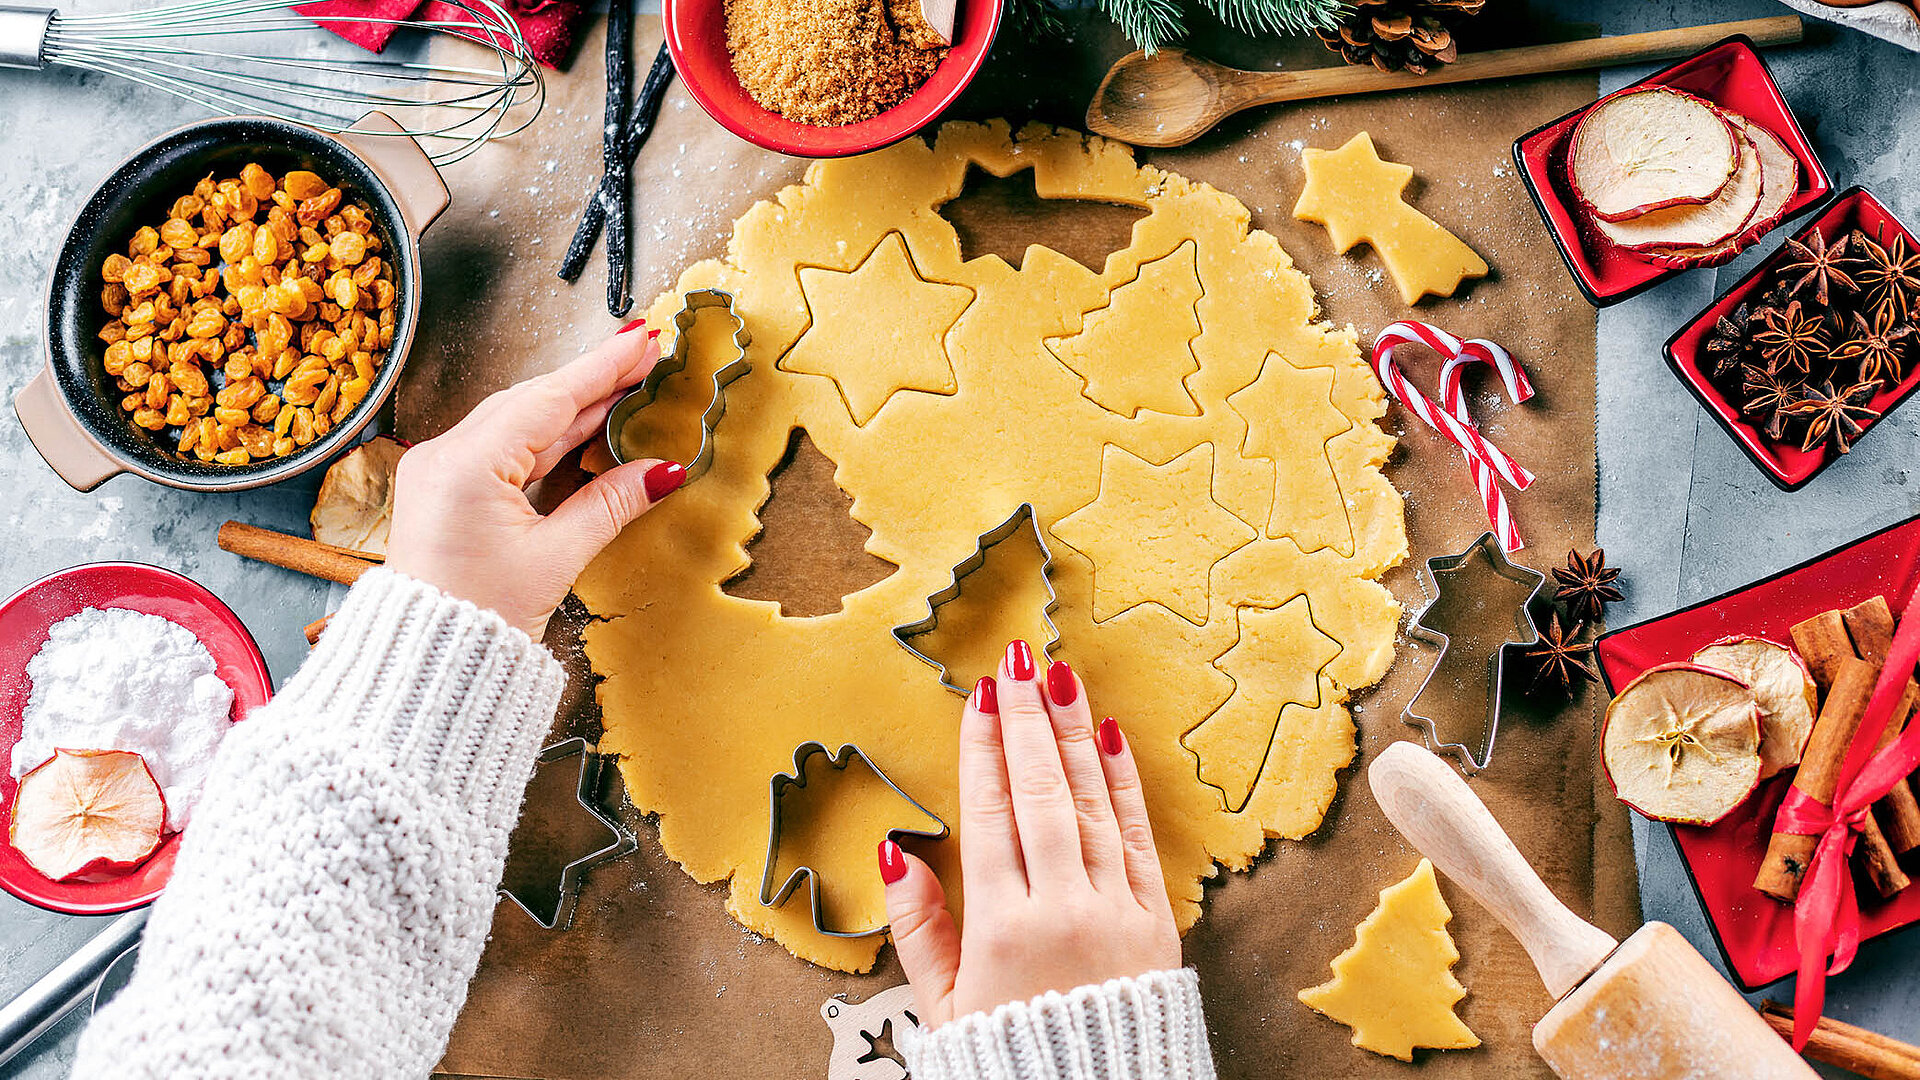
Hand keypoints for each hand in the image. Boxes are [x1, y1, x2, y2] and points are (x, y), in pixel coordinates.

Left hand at [385, 322, 679, 637]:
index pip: (549, 400)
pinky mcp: (445, 488)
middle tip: (643, 356)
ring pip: (518, 421)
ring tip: (623, 387)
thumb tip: (662, 471)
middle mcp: (445, 456)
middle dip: (591, 380)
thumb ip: (610, 504)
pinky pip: (502, 447)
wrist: (428, 663)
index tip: (640, 339)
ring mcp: (441, 470)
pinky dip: (546, 436)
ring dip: (572, 406)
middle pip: (532, 401)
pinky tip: (582, 427)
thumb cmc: (478, 617)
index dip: (602, 367)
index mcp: (467, 465)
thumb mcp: (556, 558)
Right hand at [881, 640, 1181, 1026]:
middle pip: (1040, 793)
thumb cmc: (1012, 1060)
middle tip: (1019, 660)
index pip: (990, 812)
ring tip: (1060, 680)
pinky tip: (1109, 739)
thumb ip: (918, 928)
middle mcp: (1063, 908)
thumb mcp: (943, 1007)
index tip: (981, 694)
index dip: (984, 747)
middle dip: (1028, 720)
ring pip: (1089, 805)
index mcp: (1002, 927)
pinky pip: (1135, 838)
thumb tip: (896, 851)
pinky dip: (1122, 785)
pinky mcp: (1157, 922)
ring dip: (1073, 736)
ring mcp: (1115, 911)